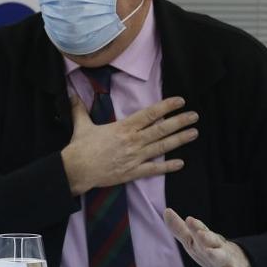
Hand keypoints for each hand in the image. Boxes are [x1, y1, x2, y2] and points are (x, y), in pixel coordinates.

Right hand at [60, 95, 196, 195]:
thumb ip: (79, 109)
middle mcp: (133, 141)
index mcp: (123, 127)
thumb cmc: (80, 147)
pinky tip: (180, 163)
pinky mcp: (132, 172)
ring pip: (162, 147)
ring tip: (194, 133)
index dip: (166, 107)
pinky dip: (167, 167)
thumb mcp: (81, 125)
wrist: (77, 170)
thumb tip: (71, 93)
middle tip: (195, 116)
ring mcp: (135, 157)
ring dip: (179, 140)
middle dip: (180, 122)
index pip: (150, 114)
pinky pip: (153, 169)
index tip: (180, 101)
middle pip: (161, 129)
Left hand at [164, 208, 251, 266]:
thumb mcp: (194, 239)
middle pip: (211, 241)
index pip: (201, 230)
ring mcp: (225, 260)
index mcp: (206, 239)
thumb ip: (179, 228)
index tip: (189, 219)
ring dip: (215, 253)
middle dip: (206, 236)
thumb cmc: (209, 250)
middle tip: (200, 233)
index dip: (196, 226)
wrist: (238, 265)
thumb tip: (166, 211)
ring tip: (209, 251)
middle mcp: (216, 247)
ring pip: (221, 256)